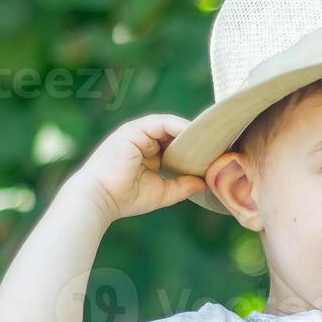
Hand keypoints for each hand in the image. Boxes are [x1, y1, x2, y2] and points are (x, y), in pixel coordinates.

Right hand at [66, 114, 204, 221]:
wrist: (100, 198)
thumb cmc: (125, 198)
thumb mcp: (162, 192)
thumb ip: (182, 186)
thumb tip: (205, 182)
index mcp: (146, 153)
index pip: (175, 144)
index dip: (194, 148)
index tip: (215, 155)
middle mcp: (142, 140)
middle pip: (175, 133)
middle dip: (197, 139)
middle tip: (221, 144)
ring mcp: (137, 133)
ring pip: (171, 126)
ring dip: (192, 132)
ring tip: (213, 139)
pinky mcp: (134, 129)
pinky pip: (163, 123)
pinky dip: (180, 128)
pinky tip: (197, 137)